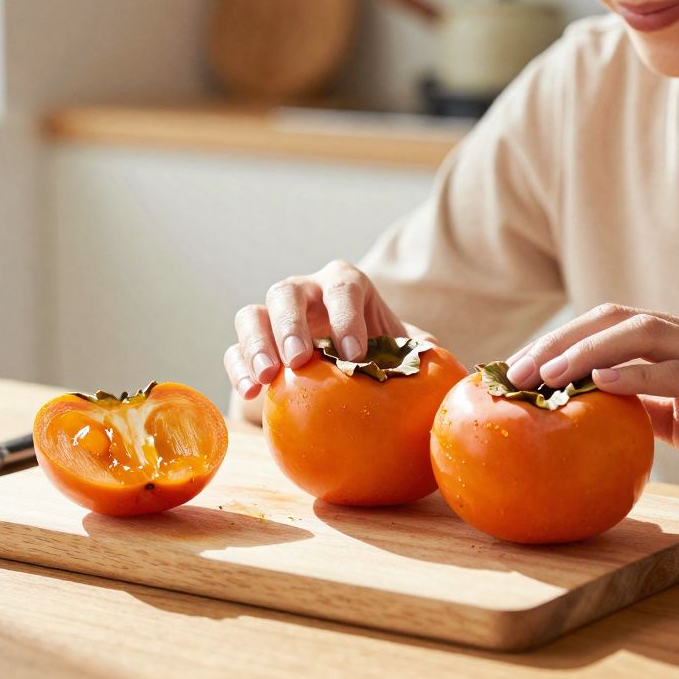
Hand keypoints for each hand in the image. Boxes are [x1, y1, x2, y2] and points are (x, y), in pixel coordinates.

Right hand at [224, 260, 430, 400]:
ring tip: (268, 376)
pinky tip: (251, 393)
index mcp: (345, 285)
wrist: (348, 362)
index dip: (347, 318)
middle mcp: (305, 292)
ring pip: (252, 315)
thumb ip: (423, 353)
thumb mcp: (404, 347)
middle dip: (291, 325)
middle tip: (299, 360)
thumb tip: (443, 366)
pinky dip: (238, 369)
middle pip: (286, 292)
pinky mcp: (252, 346)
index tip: (354, 354)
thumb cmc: (380, 351)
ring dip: (257, 344)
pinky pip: (234, 350)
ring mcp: (273, 317)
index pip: (343, 288)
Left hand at [503, 303, 678, 503]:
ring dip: (588, 350)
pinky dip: (638, 373)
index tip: (516, 368)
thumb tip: (586, 406)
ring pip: (645, 334)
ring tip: (547, 374)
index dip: (560, 339)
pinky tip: (602, 381)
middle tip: (518, 370)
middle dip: (561, 340)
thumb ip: (640, 404)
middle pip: (618, 318)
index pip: (610, 323)